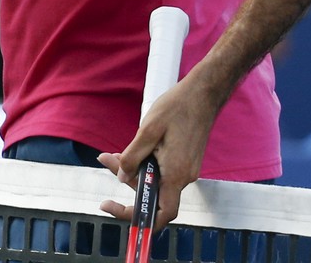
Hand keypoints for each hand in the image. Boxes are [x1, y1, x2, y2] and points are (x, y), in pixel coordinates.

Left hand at [96, 78, 217, 228]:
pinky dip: (145, 165)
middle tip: (107, 160)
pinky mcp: (185, 161)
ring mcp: (186, 170)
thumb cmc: (178, 108)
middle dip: (126, 181)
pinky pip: (163, 172)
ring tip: (114, 154)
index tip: (110, 206)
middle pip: (152, 194)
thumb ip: (133, 156)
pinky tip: (134, 150)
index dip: (135, 217)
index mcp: (176, 174)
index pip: (160, 214)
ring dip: (134, 171)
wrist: (203, 94)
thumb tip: (121, 177)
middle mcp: (184, 177)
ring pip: (156, 181)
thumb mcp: (148, 129)